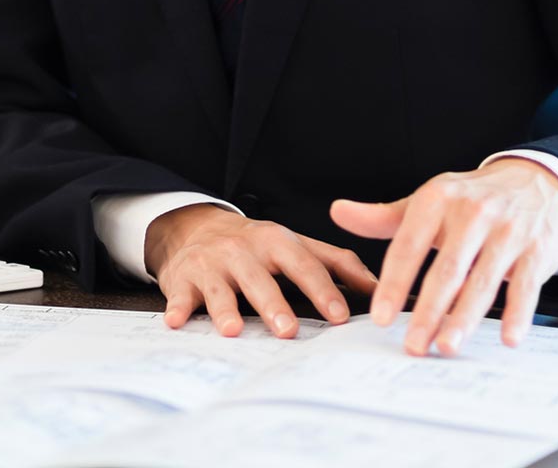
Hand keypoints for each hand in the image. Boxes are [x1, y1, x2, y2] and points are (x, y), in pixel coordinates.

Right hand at [145, 204, 377, 338]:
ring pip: (220, 289)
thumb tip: (382, 289)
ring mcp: (211, 265)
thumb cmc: (256, 244)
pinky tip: (176, 322)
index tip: (340, 315)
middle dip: (273, 304)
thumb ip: (337, 264)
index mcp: (275, 242)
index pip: (303, 265)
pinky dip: (177, 309)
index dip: (322, 289)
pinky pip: (179, 296)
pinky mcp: (183, 280)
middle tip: (288, 331)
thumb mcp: (295, 245)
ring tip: (233, 330)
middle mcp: (243, 252)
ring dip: (225, 309)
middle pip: (260, 279)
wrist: (195, 227)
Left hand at [331, 159, 557, 356]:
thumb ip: (382, 216)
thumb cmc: (470, 199)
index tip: (381, 317)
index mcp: (438, 199)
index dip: (393, 284)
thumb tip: (338, 212)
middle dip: (428, 311)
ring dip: (465, 318)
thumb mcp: (427, 201)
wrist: (534, 182)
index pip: (409, 246)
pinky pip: (525, 286)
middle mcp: (473, 213)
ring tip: (447, 346)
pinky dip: (517, 314)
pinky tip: (506, 338)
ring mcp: (508, 231)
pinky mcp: (537, 250)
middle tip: (413, 344)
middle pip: (446, 270)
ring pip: (482, 281)